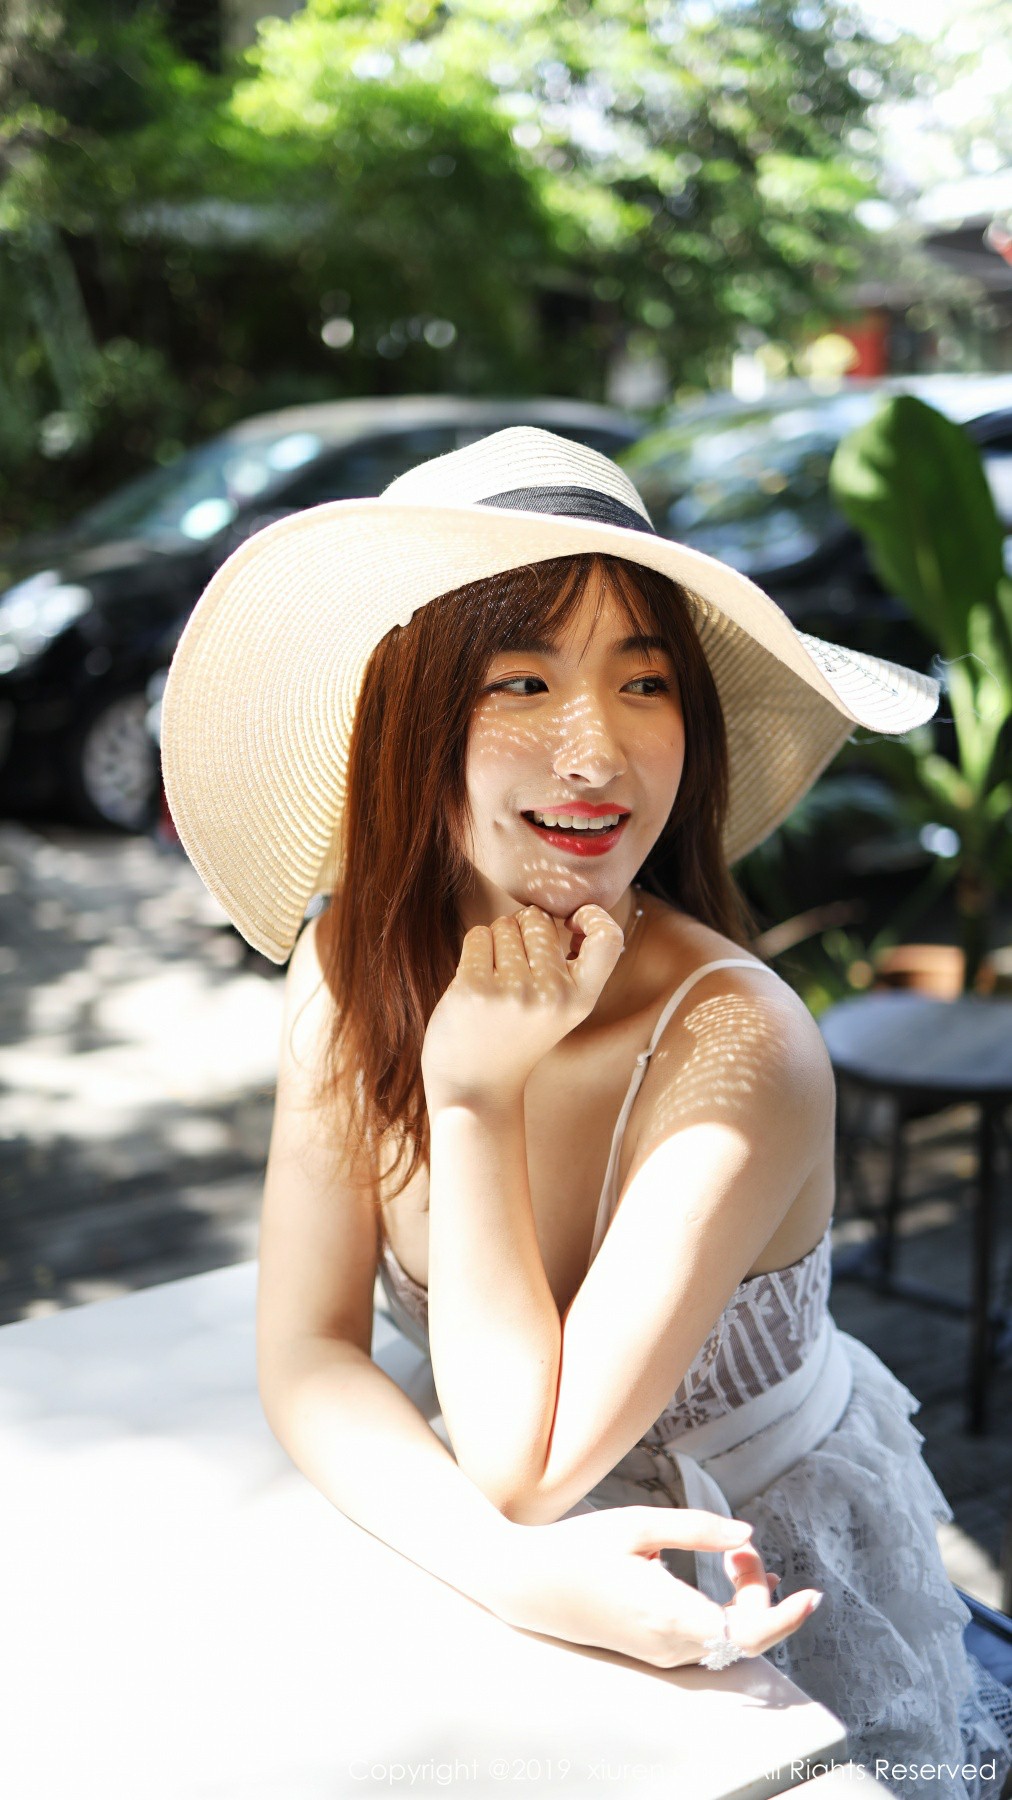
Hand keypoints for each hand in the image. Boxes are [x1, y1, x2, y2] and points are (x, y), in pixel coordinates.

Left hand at [421, 903, 624, 1109]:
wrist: (474, 1088)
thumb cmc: (516, 1037)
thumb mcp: (559, 1010)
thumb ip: (567, 966)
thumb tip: (556, 912)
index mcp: (580, 1000)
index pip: (609, 938)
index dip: (593, 917)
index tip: (571, 923)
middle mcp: (551, 995)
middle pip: (537, 920)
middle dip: (522, 930)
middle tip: (513, 968)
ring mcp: (512, 992)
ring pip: (504, 925)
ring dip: (496, 942)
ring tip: (494, 980)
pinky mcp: (474, 990)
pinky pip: (477, 936)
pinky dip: (474, 949)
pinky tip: (475, 981)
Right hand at [487, 1506, 822, 1669]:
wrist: (525, 1585)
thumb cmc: (577, 1549)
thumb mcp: (636, 1524)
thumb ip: (696, 1529)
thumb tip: (747, 1531)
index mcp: (668, 1614)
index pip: (747, 1633)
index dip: (785, 1616)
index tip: (811, 1594)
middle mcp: (669, 1645)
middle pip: (743, 1636)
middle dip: (760, 1592)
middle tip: (743, 1548)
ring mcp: (660, 1654)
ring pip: (726, 1640)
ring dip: (744, 1603)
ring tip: (738, 1556)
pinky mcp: (652, 1650)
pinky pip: (706, 1641)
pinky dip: (724, 1613)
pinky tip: (722, 1580)